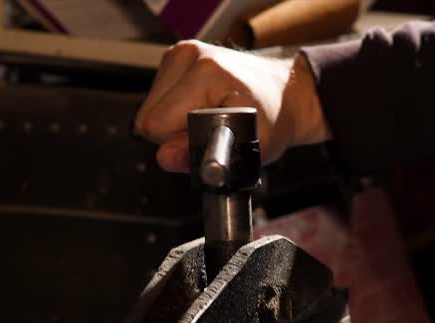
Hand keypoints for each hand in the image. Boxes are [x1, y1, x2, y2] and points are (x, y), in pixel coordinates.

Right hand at [134, 41, 330, 172]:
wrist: (286, 93)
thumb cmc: (273, 118)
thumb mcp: (246, 148)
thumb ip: (201, 155)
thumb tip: (165, 157)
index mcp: (205, 72)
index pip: (156, 125)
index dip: (179, 143)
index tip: (209, 140)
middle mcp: (189, 56)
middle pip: (149, 117)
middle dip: (174, 134)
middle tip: (209, 132)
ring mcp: (181, 53)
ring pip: (150, 109)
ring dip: (175, 123)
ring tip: (208, 119)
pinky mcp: (177, 57)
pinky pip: (157, 99)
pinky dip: (175, 110)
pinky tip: (201, 108)